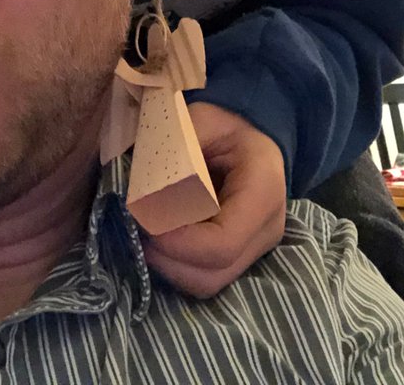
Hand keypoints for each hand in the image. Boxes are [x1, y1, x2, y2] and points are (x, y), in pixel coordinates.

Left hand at [141, 102, 286, 296]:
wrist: (250, 132)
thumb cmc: (225, 123)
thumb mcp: (200, 121)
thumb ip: (175, 152)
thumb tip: (141, 190)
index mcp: (263, 193)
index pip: (222, 244)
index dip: (178, 243)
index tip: (146, 223)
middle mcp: (266, 229)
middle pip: (213, 274)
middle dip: (167, 260)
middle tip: (137, 230)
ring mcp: (256, 248)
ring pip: (208, 282)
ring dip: (169, 266)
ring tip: (145, 235)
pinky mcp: (241, 255)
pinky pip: (206, 275)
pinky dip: (176, 264)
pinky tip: (160, 238)